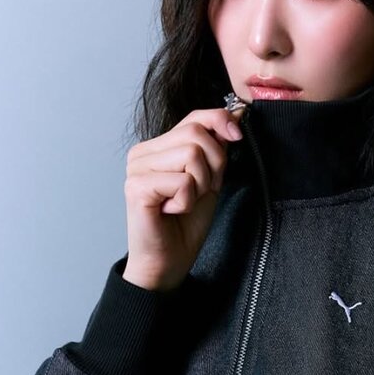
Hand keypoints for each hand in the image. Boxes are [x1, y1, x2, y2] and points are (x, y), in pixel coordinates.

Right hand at [122, 105, 243, 290]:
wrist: (169, 260)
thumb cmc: (186, 223)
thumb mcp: (210, 178)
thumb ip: (216, 147)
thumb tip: (236, 114)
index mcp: (158, 146)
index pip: (195, 116)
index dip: (221, 121)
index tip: (237, 137)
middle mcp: (142, 152)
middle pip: (197, 133)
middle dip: (214, 165)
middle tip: (202, 190)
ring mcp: (136, 168)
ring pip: (192, 155)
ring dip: (200, 185)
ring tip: (185, 202)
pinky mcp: (136, 187)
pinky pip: (182, 181)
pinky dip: (187, 201)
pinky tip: (172, 211)